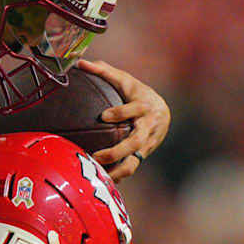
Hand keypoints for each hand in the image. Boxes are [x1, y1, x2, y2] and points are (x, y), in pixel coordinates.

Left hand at [77, 60, 170, 181]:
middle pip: (137, 141)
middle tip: (96, 156)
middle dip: (118, 151)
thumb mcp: (124, 80)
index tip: (104, 116)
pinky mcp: (145, 154)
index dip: (121, 113)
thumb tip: (80, 62)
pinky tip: (103, 181)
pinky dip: (120, 175)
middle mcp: (149, 126)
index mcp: (145, 106)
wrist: (163, 111)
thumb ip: (104, 72)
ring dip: (119, 170)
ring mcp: (149, 142)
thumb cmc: (136, 92)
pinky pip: (133, 167)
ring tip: (99, 176)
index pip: (135, 109)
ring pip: (136, 160)